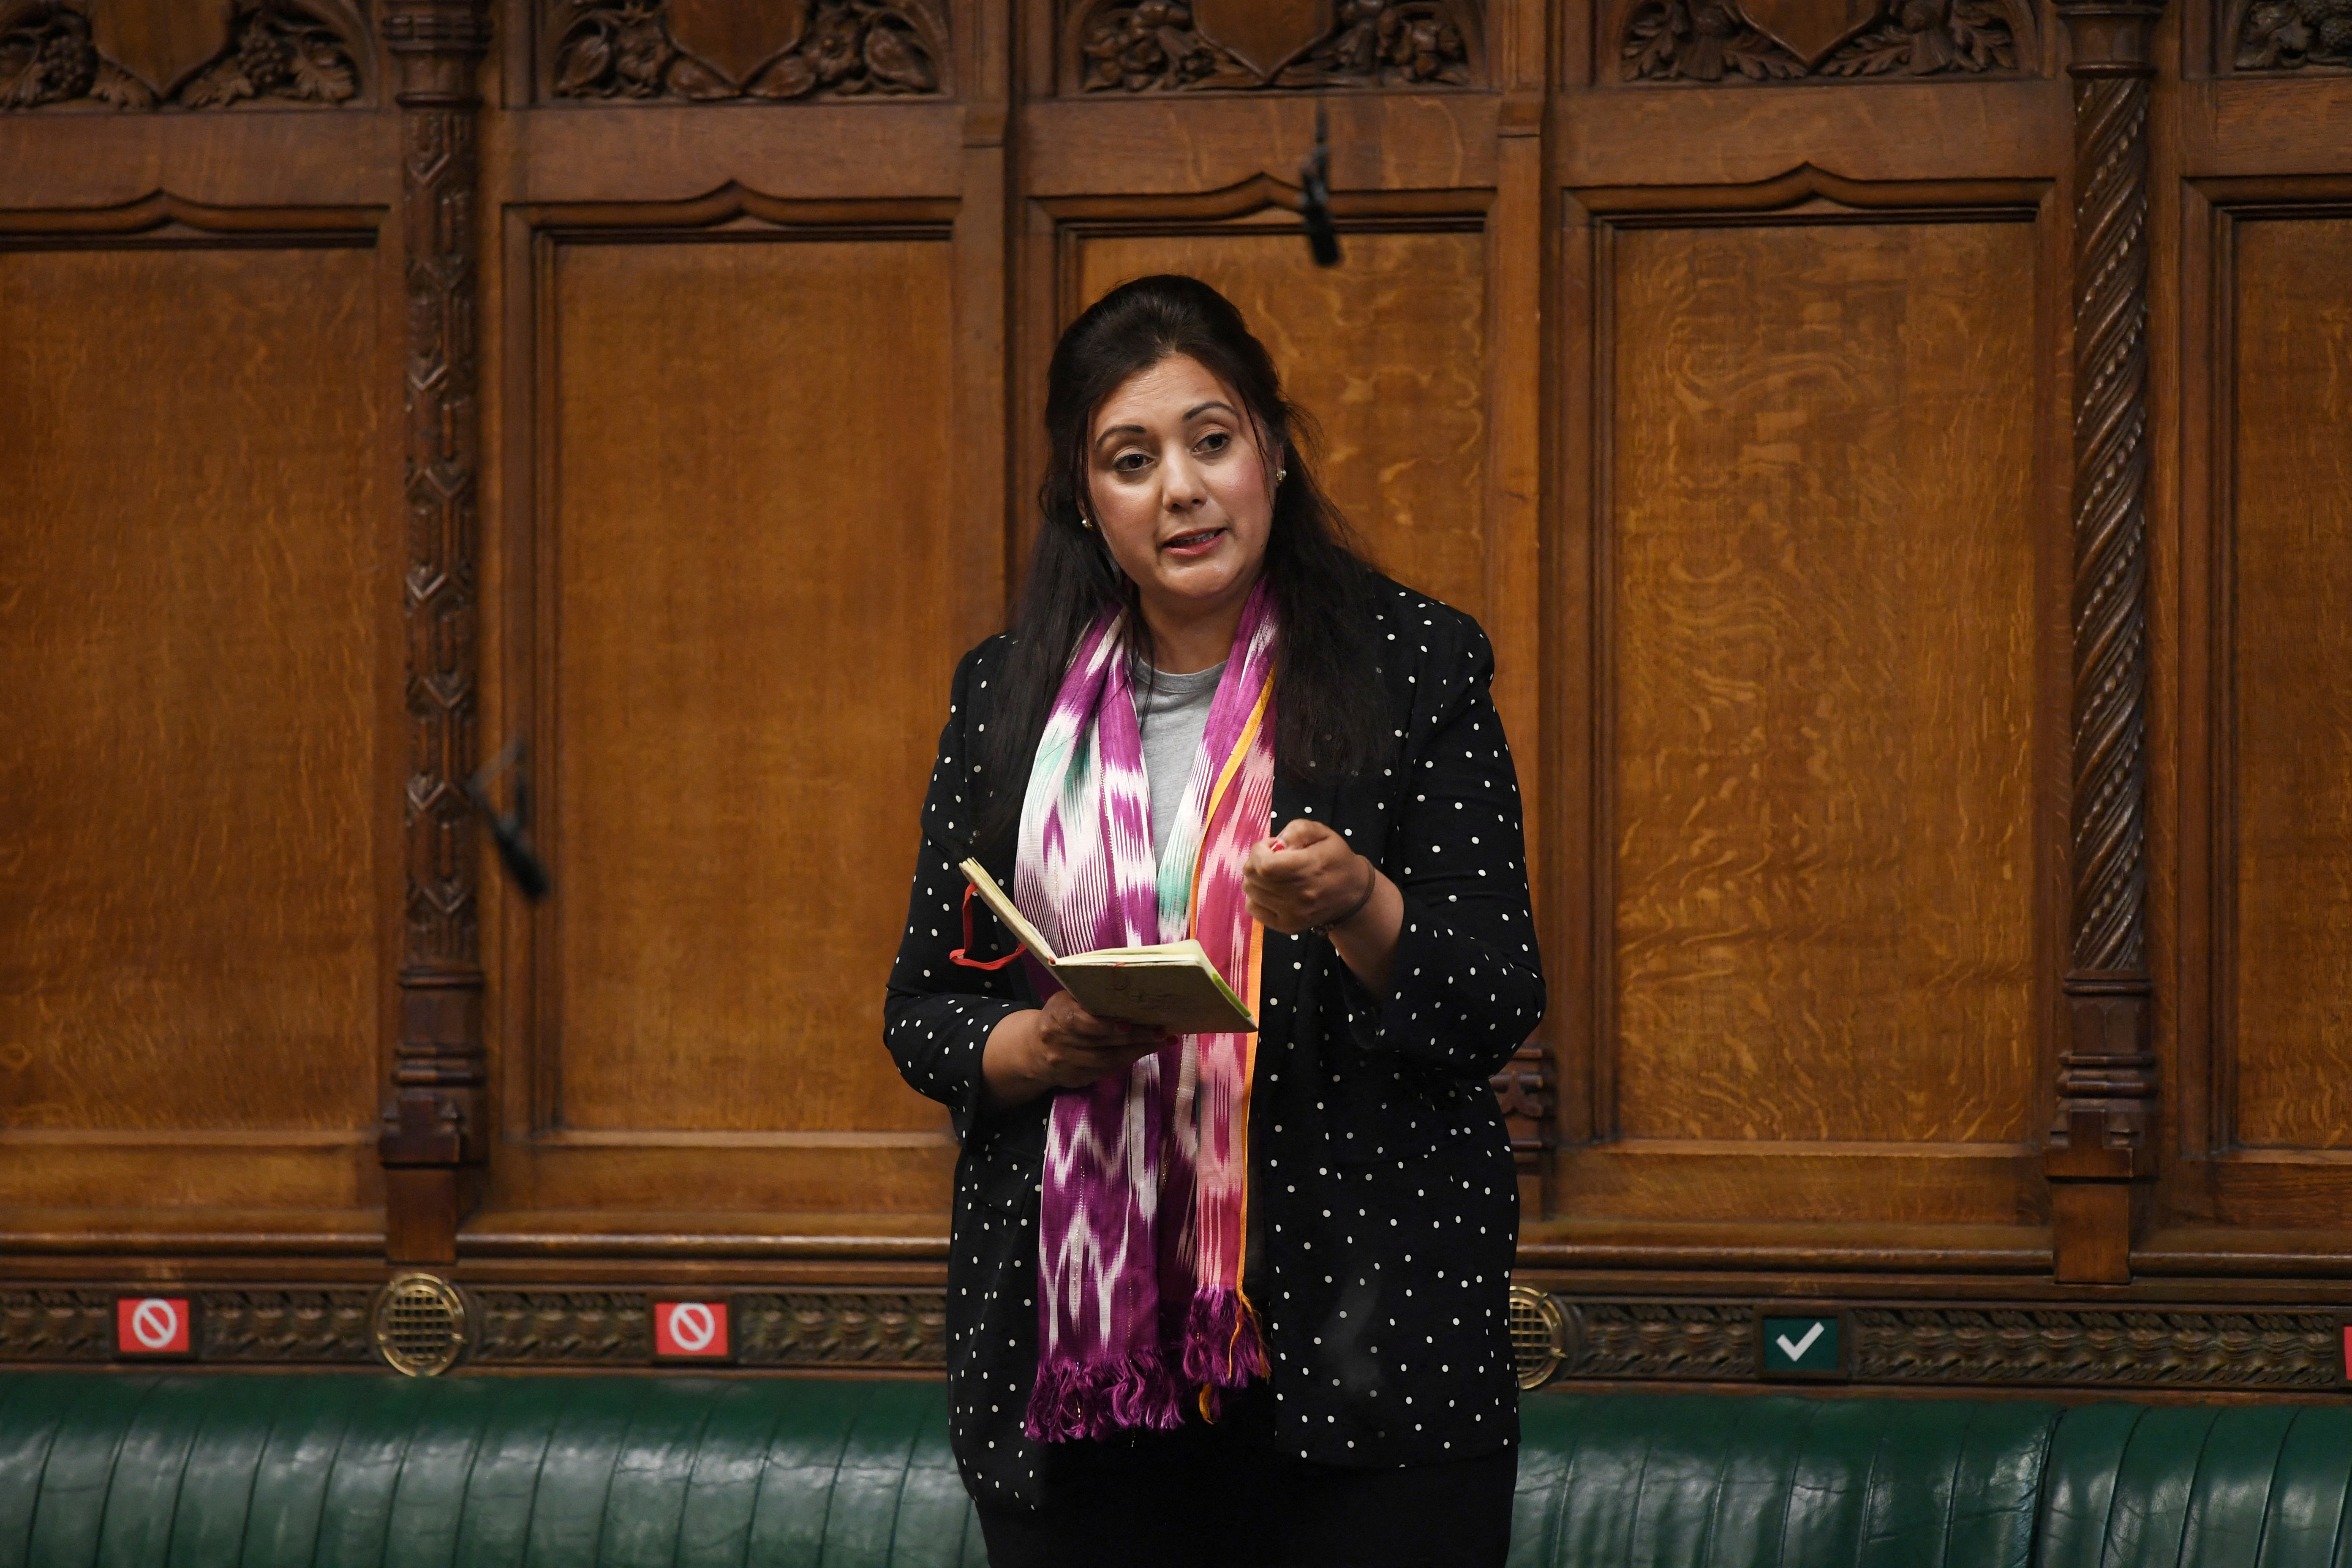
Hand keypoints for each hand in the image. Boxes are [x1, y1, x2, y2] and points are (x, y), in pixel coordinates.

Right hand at [982, 990, 1170, 1108]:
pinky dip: (1129, 1060)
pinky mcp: (1077, 1079)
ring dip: (1138, 1051)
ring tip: (1162, 1040)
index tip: (1127, 1025)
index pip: (1080, 1022)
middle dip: (1135, 1038)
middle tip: (1161, 1031)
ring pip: (1108, 1061)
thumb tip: (1130, 984)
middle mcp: (1060, 1043)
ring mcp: (1068, 1065)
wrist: (1034, 1050)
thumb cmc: (1059, 1016)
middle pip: (1102, 1044)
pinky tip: (1145, 1050)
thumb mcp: (1066, 999)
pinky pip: (1107, 1071)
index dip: (1104, 1025)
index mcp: (1056, 1016)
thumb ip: (1089, 995)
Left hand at [1242, 818, 1374, 935]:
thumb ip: (1298, 830)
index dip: (1259, 851)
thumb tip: (1277, 843)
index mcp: (1308, 870)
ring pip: (1250, 892)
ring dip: (1256, 878)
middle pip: (1253, 877)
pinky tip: (1271, 889)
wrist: (1353, 893)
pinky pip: (1254, 909)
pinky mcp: (1287, 927)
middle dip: (1256, 860)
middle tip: (1273, 857)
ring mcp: (1292, 915)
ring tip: (1274, 874)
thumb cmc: (1336, 858)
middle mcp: (1299, 896)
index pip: (1265, 866)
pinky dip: (1257, 896)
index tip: (1270, 846)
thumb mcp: (1322, 833)